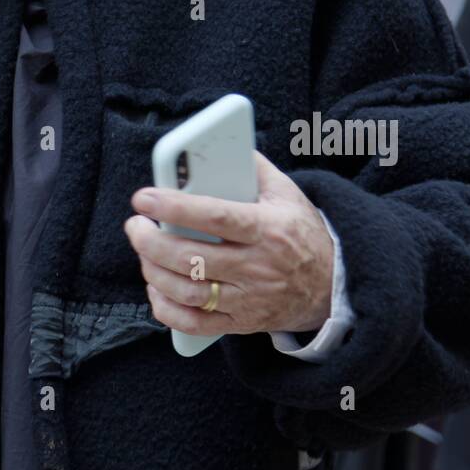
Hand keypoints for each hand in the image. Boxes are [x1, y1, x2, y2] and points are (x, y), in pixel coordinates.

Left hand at [124, 151, 332, 338]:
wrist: (333, 286)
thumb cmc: (302, 232)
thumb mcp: (288, 194)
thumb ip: (254, 168)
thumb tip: (221, 144)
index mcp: (267, 229)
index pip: (215, 217)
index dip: (175, 207)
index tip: (144, 198)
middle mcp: (257, 267)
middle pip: (193, 259)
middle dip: (152, 242)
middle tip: (135, 226)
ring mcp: (249, 299)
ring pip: (190, 292)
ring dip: (154, 273)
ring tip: (143, 252)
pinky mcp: (242, 323)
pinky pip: (196, 325)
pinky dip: (167, 309)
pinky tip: (156, 289)